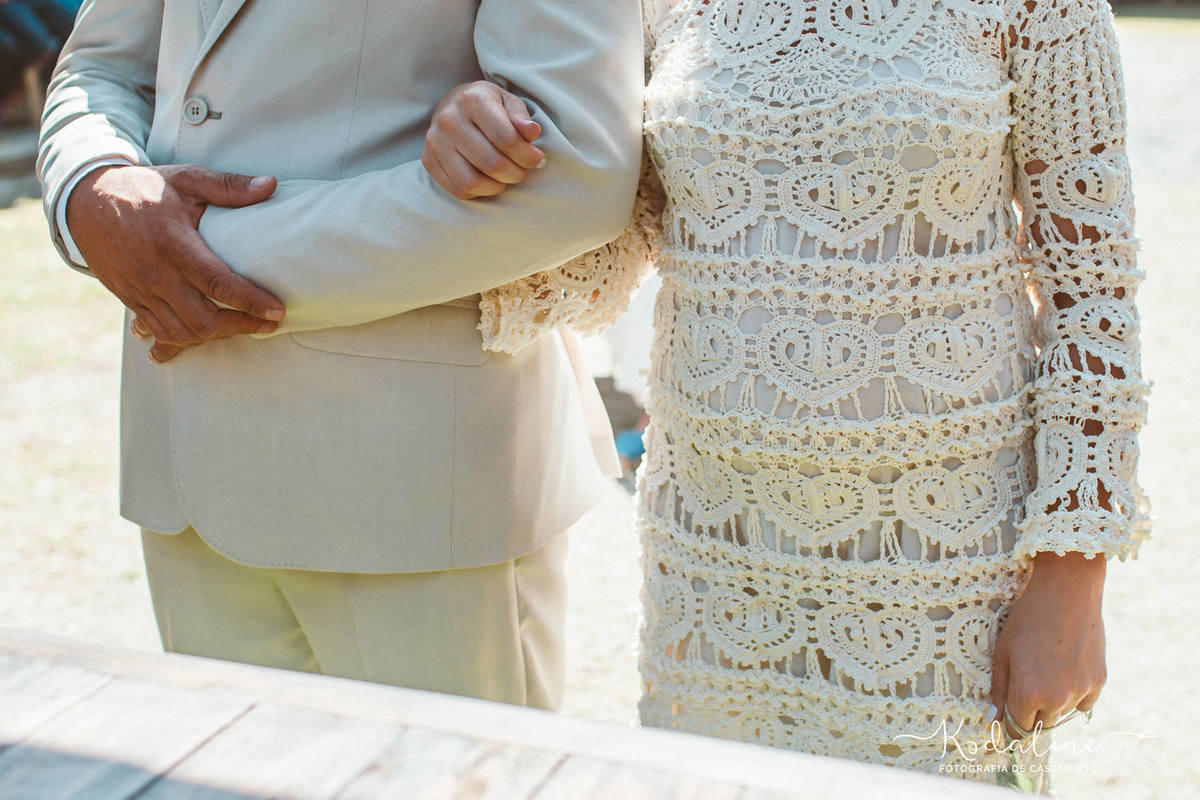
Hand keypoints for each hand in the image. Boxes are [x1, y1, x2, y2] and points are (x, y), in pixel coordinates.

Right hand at [66, 163, 286, 362]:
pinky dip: (185, 340)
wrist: (86, 200)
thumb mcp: (186, 179)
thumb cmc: (143, 188)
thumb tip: (271, 185)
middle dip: (239, 327)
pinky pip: (159, 330)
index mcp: (174, 245)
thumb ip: (229, 186)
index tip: (277, 311)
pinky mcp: (130, 299)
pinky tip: (206, 335)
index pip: (218, 283)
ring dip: (215, 336)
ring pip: (181, 332)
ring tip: (241, 327)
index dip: (251, 302)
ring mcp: (140, 290)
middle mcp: (156, 274)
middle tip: (266, 324)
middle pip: (202, 319)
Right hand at [421, 80, 545, 199]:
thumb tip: (532, 132)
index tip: (538, 160)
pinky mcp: (428, 160)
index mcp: (472, 100)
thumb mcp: (508, 102)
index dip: (527, 156)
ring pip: (472, 182)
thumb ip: (521, 117)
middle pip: (491, 163)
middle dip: (515, 174)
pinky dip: (479, 192)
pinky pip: (458, 190)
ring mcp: (435, 141)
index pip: (506, 139)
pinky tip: (489, 182)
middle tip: (523, 172)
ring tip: (506, 179)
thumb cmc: (488, 106)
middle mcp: (449, 119)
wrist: (452, 106)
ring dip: (497, 187)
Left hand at [990, 551, 1106, 739]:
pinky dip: (1073, 695)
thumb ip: (999, 690)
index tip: (1005, 722)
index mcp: (1028, 693)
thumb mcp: (1003, 652)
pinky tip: (1065, 668)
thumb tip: (995, 720)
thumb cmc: (1028, 619)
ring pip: (1061, 714)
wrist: (1068, 592)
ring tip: (1045, 668)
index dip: (1008, 726)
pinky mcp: (1099, 682)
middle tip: (1025, 685)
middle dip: (1029, 713)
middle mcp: (1057, 699)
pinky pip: (1082, 703)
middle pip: (1039, 725)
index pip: (1016, 729)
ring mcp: (1081, 691)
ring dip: (1051, 703)